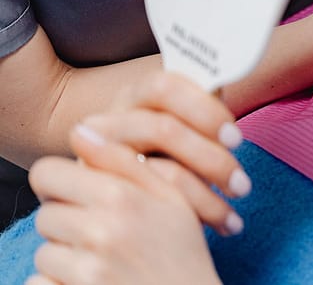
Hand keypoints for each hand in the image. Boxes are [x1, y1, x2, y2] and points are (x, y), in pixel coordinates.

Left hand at [27, 125, 221, 284]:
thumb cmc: (183, 254)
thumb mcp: (170, 198)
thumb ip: (123, 162)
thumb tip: (80, 130)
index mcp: (122, 196)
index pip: (47, 173)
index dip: (58, 182)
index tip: (76, 193)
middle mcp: (101, 229)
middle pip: (45, 214)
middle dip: (67, 223)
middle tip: (98, 233)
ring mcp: (87, 268)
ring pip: (44, 251)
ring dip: (65, 257)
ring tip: (102, 261)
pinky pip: (41, 282)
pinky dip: (60, 284)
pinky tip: (94, 283)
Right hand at [73, 72, 250, 234]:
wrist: (116, 197)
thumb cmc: (174, 152)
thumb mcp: (189, 125)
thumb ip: (206, 109)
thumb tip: (241, 72)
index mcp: (138, 95)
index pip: (164, 87)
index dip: (203, 109)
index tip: (236, 139)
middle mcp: (112, 120)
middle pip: (161, 129)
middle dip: (210, 158)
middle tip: (242, 186)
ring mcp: (99, 159)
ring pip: (153, 172)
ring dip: (204, 198)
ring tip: (234, 219)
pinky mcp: (100, 195)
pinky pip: (144, 207)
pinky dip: (190, 218)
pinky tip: (218, 227)